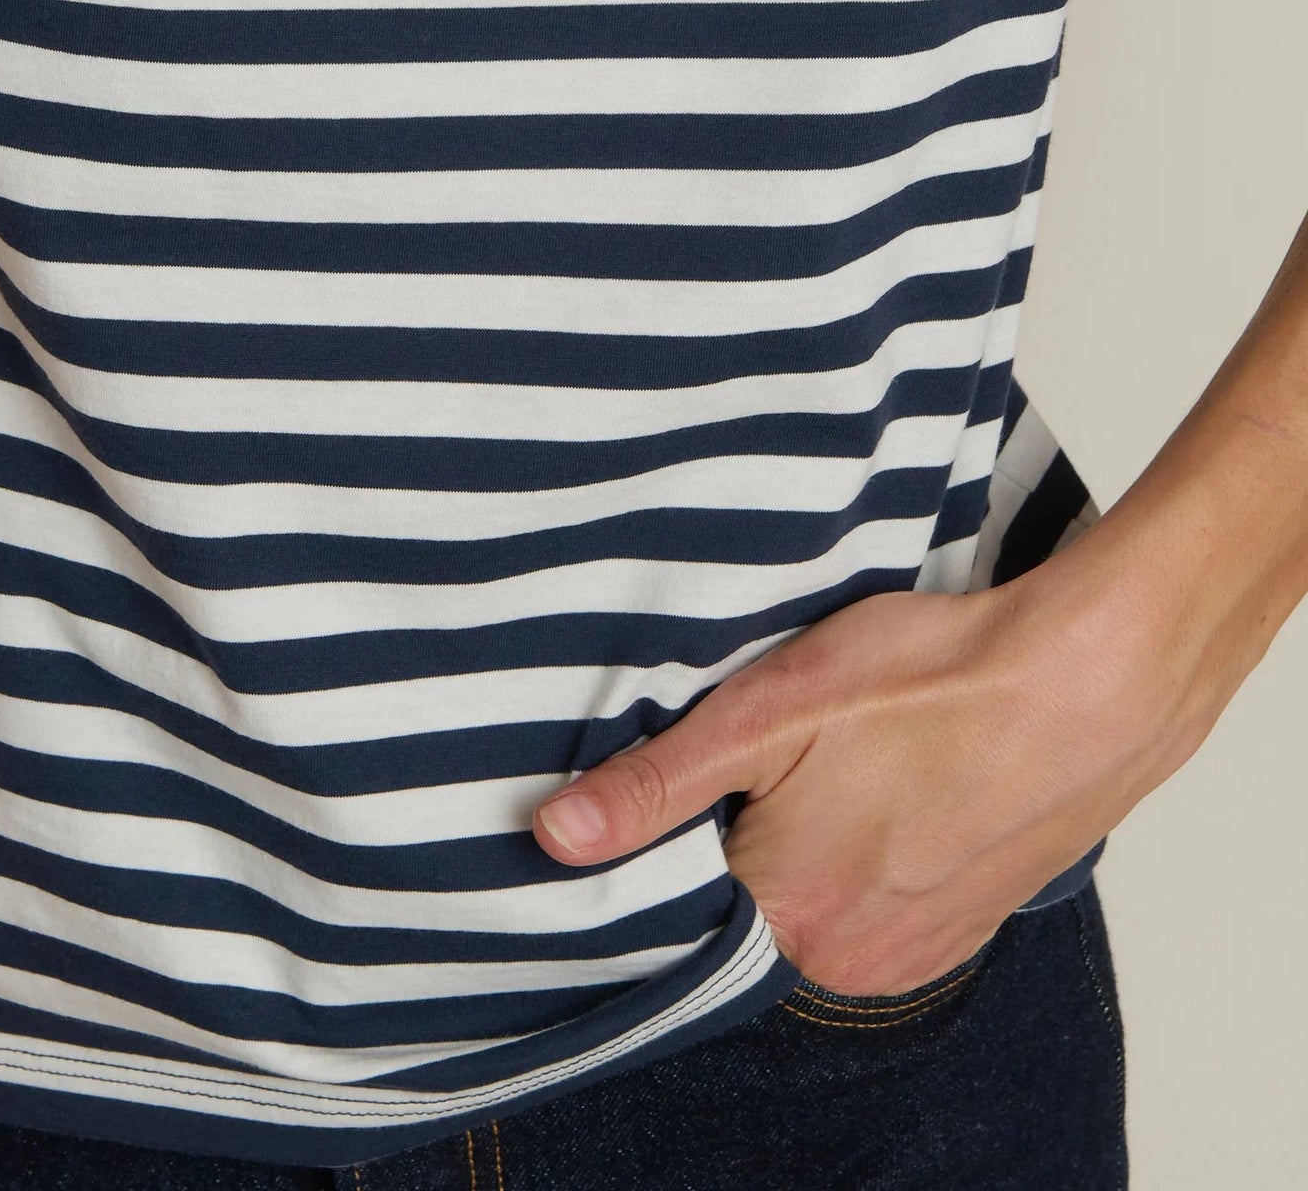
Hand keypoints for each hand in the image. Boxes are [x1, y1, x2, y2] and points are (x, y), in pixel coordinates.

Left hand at [530, 539, 1224, 995]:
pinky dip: (871, 843)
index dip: (666, 826)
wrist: (1088, 685)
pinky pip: (884, 892)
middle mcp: (849, 959)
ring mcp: (916, 947)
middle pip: (748, 897)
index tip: (678, 771)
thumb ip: (656, 784)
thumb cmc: (933, 683)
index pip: (679, 894)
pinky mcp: (967, 918)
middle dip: (741, 824)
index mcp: (786, 920)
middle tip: (769, 741)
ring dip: (810, 831)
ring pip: (819, 891)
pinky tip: (885, 776)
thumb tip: (555, 837)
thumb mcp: (767, 711)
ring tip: (832, 751)